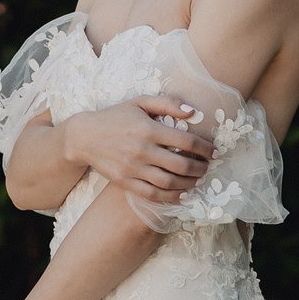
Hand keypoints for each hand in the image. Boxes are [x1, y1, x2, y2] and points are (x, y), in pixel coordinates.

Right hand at [67, 98, 215, 206]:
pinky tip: (181, 194)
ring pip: (169, 183)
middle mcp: (142, 150)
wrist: (84, 137)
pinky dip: (170, 197)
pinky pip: (152, 194)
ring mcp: (133, 168)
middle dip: (200, 168)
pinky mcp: (126, 182)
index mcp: (148, 129)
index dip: (205, 148)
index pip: (186, 141)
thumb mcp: (139, 102)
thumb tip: (194, 112)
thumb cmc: (115, 116)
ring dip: (189, 184)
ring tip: (198, 180)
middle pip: (181, 165)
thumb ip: (167, 103)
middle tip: (208, 167)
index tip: (214, 152)